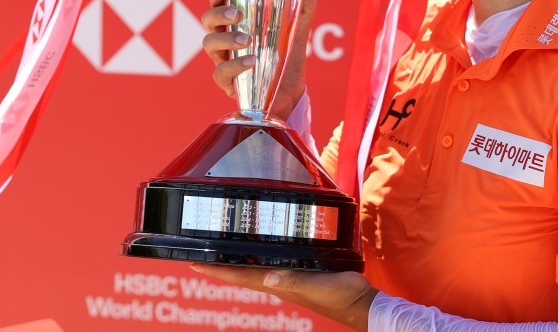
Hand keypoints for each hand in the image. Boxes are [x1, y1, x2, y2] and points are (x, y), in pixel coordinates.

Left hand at [190, 264, 377, 331]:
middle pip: (241, 273)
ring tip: (220, 253)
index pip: (241, 277)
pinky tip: (258, 254)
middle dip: (220, 265)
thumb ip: (295, 281)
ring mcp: (289, 280)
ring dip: (236, 262)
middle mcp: (280, 282)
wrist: (363, 304)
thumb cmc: (343, 296)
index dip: (217, 270)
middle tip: (199, 254)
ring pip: (254, 270)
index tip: (194, 262)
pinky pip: (272, 266)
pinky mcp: (301, 274)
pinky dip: (259, 260)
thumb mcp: (320, 286)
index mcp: (280, 284)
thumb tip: (268, 278)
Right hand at [200, 0, 318, 119]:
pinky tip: (251, 62)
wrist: (292, 97)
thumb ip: (303, 11)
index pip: (218, 7)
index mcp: (237, 27)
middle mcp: (225, 43)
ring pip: (209, 45)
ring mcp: (224, 63)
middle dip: (218, 14)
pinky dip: (234, 65)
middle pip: (207, 23)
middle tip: (239, 14)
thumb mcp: (298, 36)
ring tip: (247, 40)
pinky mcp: (229, 84)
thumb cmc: (288, 64)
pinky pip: (221, 73)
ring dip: (226, 38)